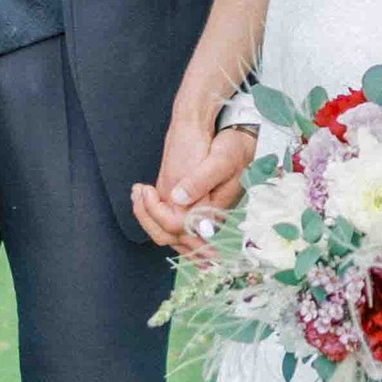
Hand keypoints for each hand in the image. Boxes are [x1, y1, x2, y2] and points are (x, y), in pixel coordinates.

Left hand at [132, 99, 258, 257]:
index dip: (156, 213)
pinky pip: (169, 225)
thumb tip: (178, 198)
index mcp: (212, 212)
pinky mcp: (193, 211)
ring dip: (147, 217)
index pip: (176, 226)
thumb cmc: (235, 150)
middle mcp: (205, 221)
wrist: (244, 145)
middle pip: (168, 236)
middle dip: (146, 217)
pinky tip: (145, 198)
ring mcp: (198, 218)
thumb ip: (200, 181)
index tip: (146, 190)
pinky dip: (153, 215)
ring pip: (166, 234)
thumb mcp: (221, 160)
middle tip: (137, 191)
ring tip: (137, 193)